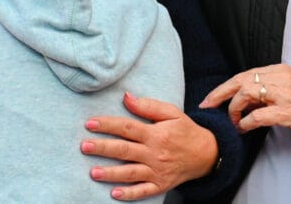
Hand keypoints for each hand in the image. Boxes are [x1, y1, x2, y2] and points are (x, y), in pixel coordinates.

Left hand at [80, 92, 218, 200]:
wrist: (207, 153)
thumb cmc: (185, 130)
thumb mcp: (172, 113)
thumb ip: (148, 106)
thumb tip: (126, 97)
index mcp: (156, 133)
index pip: (127, 127)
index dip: (107, 124)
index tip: (90, 123)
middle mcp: (155, 153)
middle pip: (124, 150)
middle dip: (103, 148)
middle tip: (84, 146)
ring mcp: (157, 171)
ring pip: (130, 173)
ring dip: (111, 173)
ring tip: (93, 172)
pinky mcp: (160, 185)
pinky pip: (143, 192)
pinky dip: (129, 194)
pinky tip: (114, 194)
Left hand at [200, 64, 290, 135]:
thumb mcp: (286, 87)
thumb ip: (265, 89)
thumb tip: (241, 99)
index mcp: (277, 70)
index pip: (244, 75)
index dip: (224, 87)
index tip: (210, 98)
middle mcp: (278, 78)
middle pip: (241, 81)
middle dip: (220, 94)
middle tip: (207, 106)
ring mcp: (283, 94)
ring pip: (247, 93)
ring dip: (235, 109)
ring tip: (233, 121)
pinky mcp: (287, 111)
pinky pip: (259, 115)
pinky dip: (247, 121)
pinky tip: (243, 127)